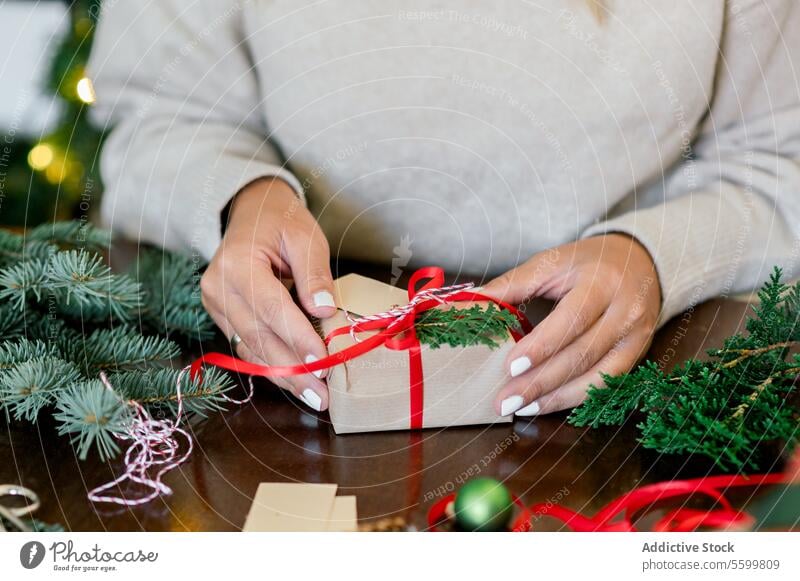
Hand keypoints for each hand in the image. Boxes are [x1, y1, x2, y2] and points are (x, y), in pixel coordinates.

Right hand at [200, 178, 334, 410]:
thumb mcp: (305, 236)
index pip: (271, 308)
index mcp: (236, 263)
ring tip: (316, 397)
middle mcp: (218, 288)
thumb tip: (324, 311)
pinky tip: (296, 382)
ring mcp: (216, 306)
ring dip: (284, 376)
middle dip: (293, 368)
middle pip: (259, 336)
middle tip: (323, 395)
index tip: (323, 360)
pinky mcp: (223, 318)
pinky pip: (249, 347)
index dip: (298, 337)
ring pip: (252, 349)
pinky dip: (274, 366)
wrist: (252, 213)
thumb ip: (314, 274)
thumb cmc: (281, 222)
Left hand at [482, 234, 660, 416]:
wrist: (639, 261)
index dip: (541, 347)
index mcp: (602, 281)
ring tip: (521, 408)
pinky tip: (547, 404)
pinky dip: (574, 398)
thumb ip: (512, 284)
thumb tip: (471, 302)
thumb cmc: (587, 262)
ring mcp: (635, 336)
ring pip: (597, 376)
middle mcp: (625, 311)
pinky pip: (606, 385)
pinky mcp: (638, 354)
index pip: (571, 319)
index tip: (509, 367)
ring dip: (556, 398)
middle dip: (541, 381)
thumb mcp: (552, 262)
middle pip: (582, 354)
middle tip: (505, 400)